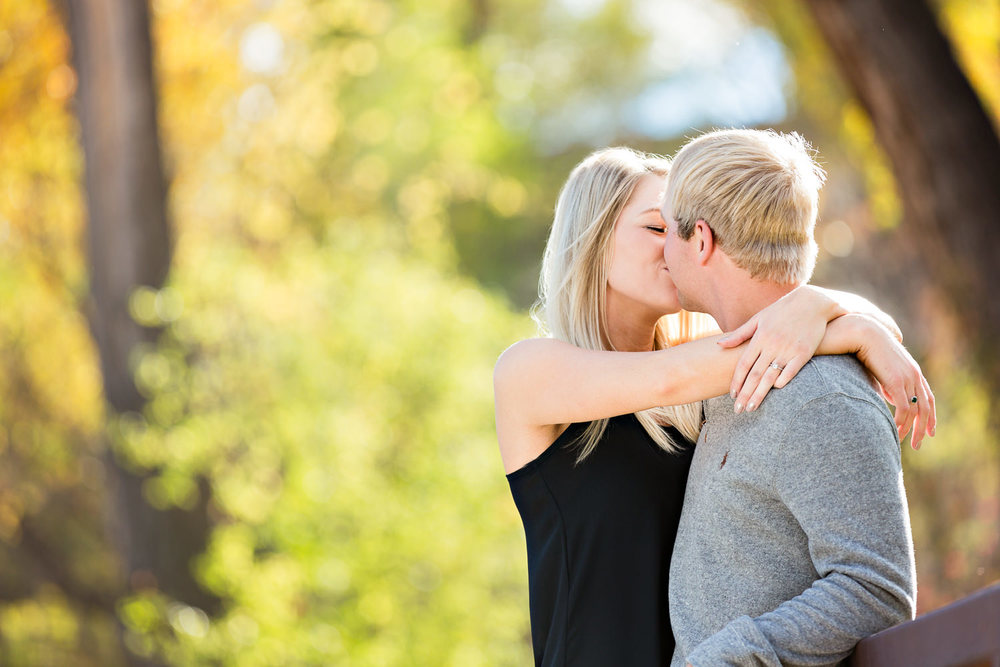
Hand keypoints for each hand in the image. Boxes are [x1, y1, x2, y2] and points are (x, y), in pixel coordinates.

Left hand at [719, 287, 839, 412]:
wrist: (812, 302)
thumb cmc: (782, 311)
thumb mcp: (758, 318)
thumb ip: (739, 334)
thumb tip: (719, 344)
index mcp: (759, 338)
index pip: (744, 364)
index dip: (736, 381)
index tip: (732, 395)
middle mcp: (772, 345)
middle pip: (755, 374)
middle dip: (745, 394)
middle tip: (738, 410)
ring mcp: (788, 349)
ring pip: (770, 376)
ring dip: (760, 394)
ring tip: (751, 407)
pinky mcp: (804, 352)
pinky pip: (791, 370)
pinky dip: (782, 381)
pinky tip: (774, 392)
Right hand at [856, 326, 935, 448]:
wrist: (863, 333)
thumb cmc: (866, 349)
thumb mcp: (881, 370)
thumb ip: (887, 384)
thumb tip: (889, 398)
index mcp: (913, 372)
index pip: (928, 398)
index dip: (930, 416)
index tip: (928, 431)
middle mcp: (915, 376)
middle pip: (926, 408)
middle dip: (923, 428)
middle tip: (917, 444)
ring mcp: (908, 378)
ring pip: (916, 411)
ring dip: (911, 429)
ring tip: (902, 441)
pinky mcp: (897, 381)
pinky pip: (904, 408)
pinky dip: (901, 422)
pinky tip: (895, 430)